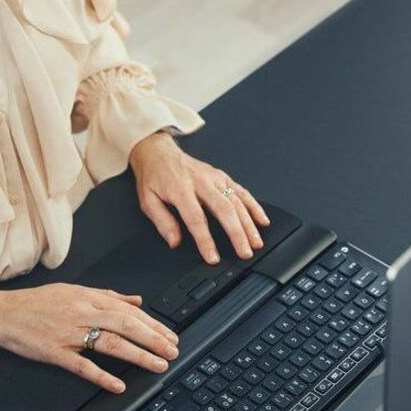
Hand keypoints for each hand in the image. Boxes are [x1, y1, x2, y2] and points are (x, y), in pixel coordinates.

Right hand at [0, 283, 179, 392]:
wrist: (1, 313)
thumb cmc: (37, 302)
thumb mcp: (75, 290)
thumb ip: (108, 296)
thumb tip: (136, 300)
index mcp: (89, 298)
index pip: (130, 311)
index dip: (154, 324)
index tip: (171, 336)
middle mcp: (83, 313)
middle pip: (126, 325)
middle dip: (154, 339)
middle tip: (172, 351)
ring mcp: (69, 333)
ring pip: (110, 343)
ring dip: (138, 355)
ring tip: (158, 365)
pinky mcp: (54, 352)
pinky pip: (82, 365)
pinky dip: (101, 375)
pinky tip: (118, 385)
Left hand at [129, 132, 270, 263]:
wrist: (159, 152)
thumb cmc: (154, 177)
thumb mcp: (148, 201)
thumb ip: (162, 222)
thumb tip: (174, 241)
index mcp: (180, 189)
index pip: (196, 218)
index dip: (206, 240)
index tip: (213, 257)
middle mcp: (201, 182)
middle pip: (224, 209)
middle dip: (237, 233)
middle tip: (244, 252)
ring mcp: (214, 178)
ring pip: (236, 201)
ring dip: (249, 223)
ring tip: (256, 242)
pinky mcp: (222, 176)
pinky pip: (241, 191)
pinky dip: (254, 206)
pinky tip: (262, 220)